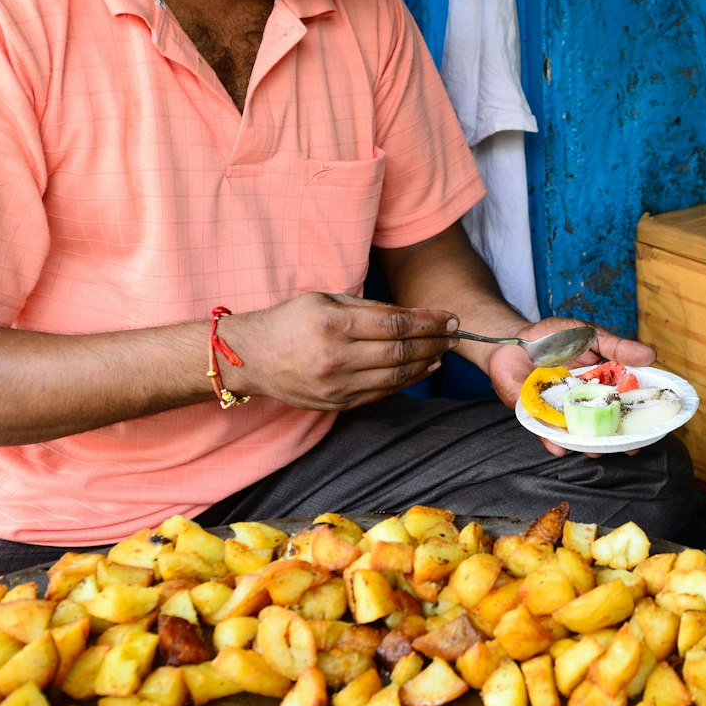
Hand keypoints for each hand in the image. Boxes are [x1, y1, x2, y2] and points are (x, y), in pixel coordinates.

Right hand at [222, 292, 456, 411]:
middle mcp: (336, 358)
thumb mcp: (324, 300)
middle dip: (435, 342)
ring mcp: (337, 386)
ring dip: (427, 363)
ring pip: (396, 377)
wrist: (250, 358)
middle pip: (401, 351)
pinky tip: (423, 369)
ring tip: (444, 350)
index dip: (429, 321)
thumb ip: (368, 307)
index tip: (451, 317)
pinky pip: (381, 393)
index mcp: (333, 325)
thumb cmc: (289, 321)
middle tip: (455, 334)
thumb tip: (412, 315)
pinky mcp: (337, 404)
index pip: (396, 324)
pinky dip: (407, 381)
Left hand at [486, 318, 654, 456]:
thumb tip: (651, 356)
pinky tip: (559, 446)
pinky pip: (542, 429)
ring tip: (596, 451)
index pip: (618, 408)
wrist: (515, 336)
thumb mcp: (592, 336)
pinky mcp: (532, 413)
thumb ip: (619, 347)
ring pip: (574, 433)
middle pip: (599, 426)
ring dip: (585, 444)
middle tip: (628, 448)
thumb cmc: (555, 337)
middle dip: (613, 440)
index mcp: (596, 388)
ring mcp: (557, 411)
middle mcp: (579, 404)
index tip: (649, 433)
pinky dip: (550, 439)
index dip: (633, 422)